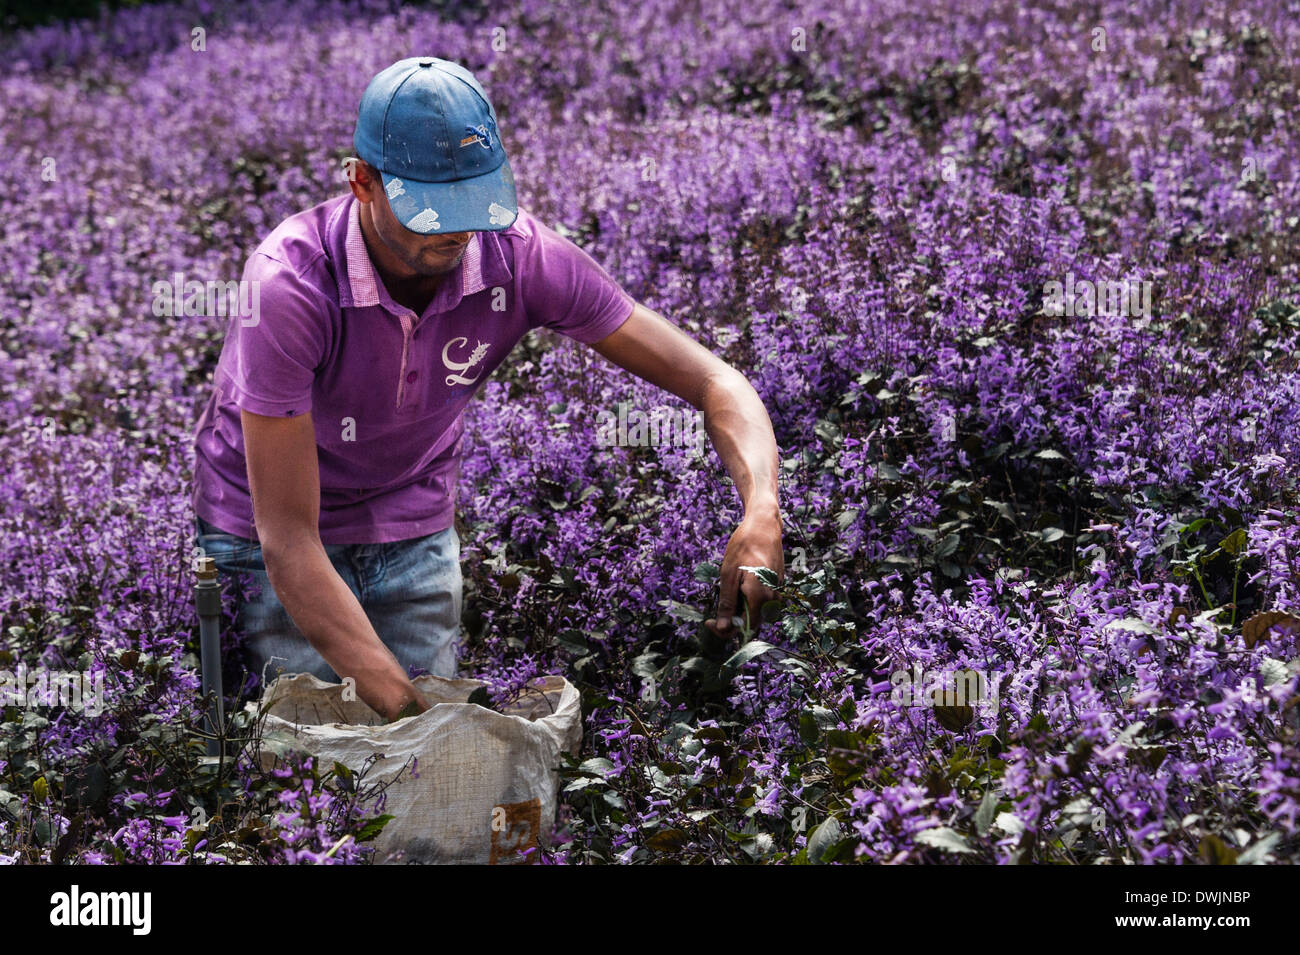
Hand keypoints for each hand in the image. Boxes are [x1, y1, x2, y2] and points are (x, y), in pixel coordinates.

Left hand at [704, 506, 783, 639]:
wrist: (764, 526)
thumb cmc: (744, 546)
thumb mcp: (728, 575)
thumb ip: (727, 603)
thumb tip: (723, 627)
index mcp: (760, 597)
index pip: (745, 629)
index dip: (726, 631)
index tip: (709, 623)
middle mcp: (773, 599)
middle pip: (752, 624)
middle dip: (731, 621)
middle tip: (713, 613)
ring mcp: (777, 593)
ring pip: (757, 613)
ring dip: (740, 611)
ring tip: (728, 591)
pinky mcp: (776, 587)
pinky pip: (762, 603)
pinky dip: (748, 601)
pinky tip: (739, 585)